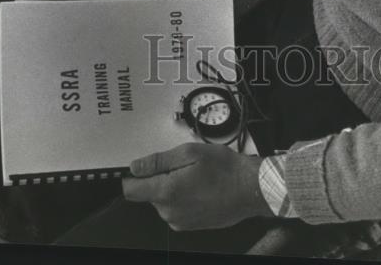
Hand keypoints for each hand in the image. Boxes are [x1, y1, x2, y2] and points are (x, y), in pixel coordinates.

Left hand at [122, 143, 273, 230]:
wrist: (249, 189)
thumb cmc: (224, 169)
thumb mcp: (189, 153)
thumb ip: (159, 161)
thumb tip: (136, 166)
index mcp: (166, 192)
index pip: (131, 190)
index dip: (132, 176)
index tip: (141, 167)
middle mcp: (169, 211)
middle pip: (149, 193)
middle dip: (160, 177)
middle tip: (183, 165)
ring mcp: (179, 221)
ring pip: (163, 200)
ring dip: (172, 187)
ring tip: (195, 176)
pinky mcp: (189, 226)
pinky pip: (175, 209)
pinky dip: (182, 197)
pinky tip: (200, 188)